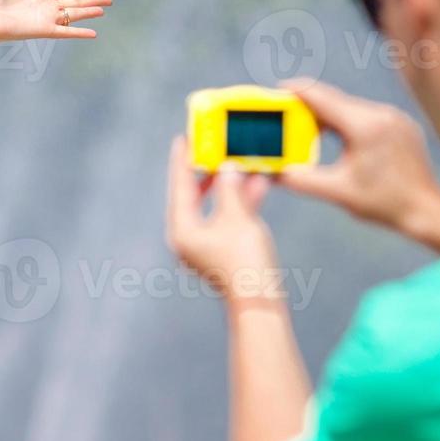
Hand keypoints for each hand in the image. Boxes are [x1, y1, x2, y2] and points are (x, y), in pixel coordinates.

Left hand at [0, 0, 110, 43]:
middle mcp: (45, 6)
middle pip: (75, 1)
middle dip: (93, 0)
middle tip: (109, 0)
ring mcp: (45, 18)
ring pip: (74, 14)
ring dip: (90, 12)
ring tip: (105, 9)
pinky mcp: (43, 29)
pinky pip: (66, 31)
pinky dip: (79, 32)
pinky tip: (94, 33)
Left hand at [165, 136, 284, 307]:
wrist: (259, 300)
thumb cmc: (244, 260)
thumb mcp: (237, 216)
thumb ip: (229, 188)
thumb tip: (226, 169)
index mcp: (181, 229)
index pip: (180, 187)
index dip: (182, 161)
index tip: (183, 140)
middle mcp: (187, 237)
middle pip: (194, 196)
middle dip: (208, 172)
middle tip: (212, 148)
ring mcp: (204, 245)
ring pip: (215, 206)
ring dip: (230, 186)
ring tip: (243, 161)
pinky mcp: (221, 251)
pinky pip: (228, 219)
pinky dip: (240, 203)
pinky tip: (258, 184)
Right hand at [277, 79, 439, 252]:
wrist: (426, 210)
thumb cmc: (384, 203)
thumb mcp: (336, 192)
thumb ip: (301, 180)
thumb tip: (274, 174)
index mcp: (365, 127)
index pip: (324, 99)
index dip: (299, 91)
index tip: (279, 88)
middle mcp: (382, 115)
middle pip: (337, 101)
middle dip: (310, 105)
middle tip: (287, 112)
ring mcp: (395, 119)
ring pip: (352, 108)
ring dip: (329, 114)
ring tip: (309, 127)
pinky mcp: (401, 126)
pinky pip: (367, 116)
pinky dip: (347, 121)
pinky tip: (338, 137)